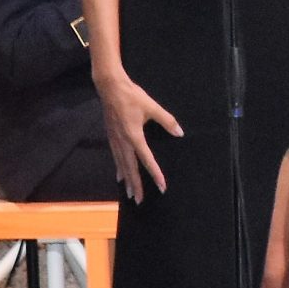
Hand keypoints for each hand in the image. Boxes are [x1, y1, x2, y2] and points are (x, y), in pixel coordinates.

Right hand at [98, 74, 182, 202]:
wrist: (109, 87)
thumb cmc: (131, 96)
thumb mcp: (151, 106)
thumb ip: (166, 120)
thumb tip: (179, 132)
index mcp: (134, 136)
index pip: (147, 160)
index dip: (155, 174)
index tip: (162, 186)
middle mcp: (123, 141)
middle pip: (130, 168)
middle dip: (136, 185)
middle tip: (139, 200)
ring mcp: (115, 140)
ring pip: (121, 165)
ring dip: (126, 180)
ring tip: (129, 194)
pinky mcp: (111, 136)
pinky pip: (116, 157)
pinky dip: (119, 169)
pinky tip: (119, 176)